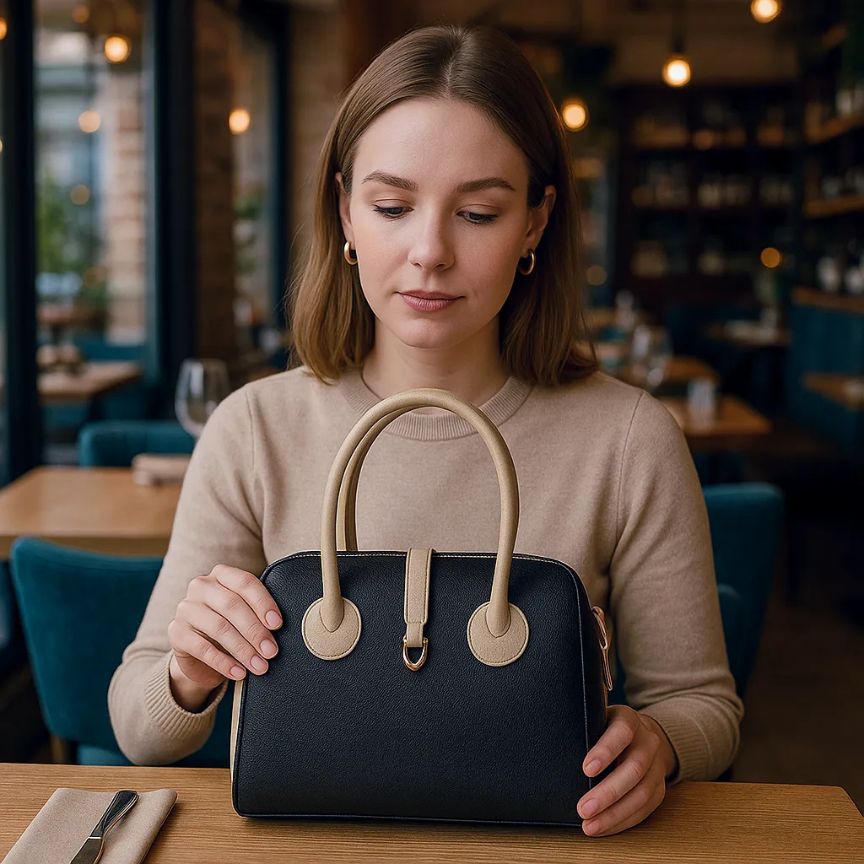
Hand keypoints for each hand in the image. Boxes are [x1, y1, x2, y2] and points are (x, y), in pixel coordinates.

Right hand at [167, 565, 282, 709]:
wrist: (201, 652)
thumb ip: (259, 613)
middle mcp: (201, 586)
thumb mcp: (245, 615)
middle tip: (271, 651)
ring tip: (260, 666)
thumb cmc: (232, 626)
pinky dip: (223, 662)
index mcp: (222, 574)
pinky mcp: (175, 632)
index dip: (263, 603)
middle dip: (255, 631)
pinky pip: (201, 648)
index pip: (245, 583)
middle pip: (232, 605)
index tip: (278, 624)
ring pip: (218, 627)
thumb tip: (281, 627)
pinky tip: (238, 673)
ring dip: (242, 649)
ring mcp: (185, 608)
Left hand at [576, 705, 676, 836]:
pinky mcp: (659, 788)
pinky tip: (604, 827)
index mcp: (629, 720)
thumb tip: (556, 749)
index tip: (586, 769)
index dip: (606, 751)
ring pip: (642, 793)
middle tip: (583, 809)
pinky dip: (623, 821)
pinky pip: (645, 809)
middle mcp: (648, 742)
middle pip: (634, 768)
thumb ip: (584, 730)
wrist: (641, 736)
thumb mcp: (597, 720)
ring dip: (615, 813)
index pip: (621, 732)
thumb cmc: (607, 729)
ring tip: (590, 825)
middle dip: (608, 792)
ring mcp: (656, 766)